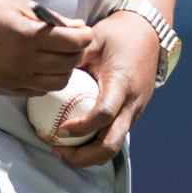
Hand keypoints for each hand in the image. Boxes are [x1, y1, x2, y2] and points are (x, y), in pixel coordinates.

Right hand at [0, 0, 92, 94]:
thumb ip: (49, 18)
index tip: (83, 31)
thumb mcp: (16, 3)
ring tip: (57, 55)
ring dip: (63, 70)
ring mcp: (12, 79)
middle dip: (76, 52)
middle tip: (71, 41)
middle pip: (69, 65)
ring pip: (56, 84)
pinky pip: (36, 91)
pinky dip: (45, 81)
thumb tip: (76, 26)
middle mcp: (22, 62)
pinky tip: (39, 66)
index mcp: (28, 37)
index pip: (73, 43)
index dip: (84, 36)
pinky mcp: (3, 89)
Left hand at [51, 9, 160, 168]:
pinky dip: (95, 144)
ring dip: (88, 155)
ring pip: (113, 146)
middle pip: (111, 145)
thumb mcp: (93, 40)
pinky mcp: (133, 115)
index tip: (59, 130)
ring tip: (63, 150)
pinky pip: (114, 136)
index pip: (104, 114)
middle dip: (83, 157)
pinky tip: (76, 138)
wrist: (148, 34)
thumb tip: (44, 73)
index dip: (81, 128)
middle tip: (58, 150)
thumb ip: (72, 58)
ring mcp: (135, 112)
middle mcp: (132, 103)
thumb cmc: (117, 36)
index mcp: (122, 83)